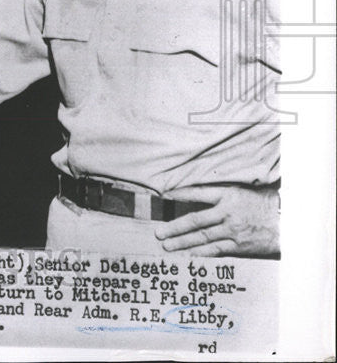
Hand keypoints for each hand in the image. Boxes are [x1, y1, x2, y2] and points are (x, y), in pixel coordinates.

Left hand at [154, 185, 279, 256]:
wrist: (287, 222)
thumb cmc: (261, 204)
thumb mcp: (240, 191)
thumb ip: (218, 194)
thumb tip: (191, 194)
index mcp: (227, 195)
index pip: (197, 193)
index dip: (179, 194)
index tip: (163, 195)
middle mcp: (228, 213)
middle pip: (195, 220)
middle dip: (175, 228)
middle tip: (158, 233)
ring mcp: (233, 231)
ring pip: (202, 238)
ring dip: (183, 243)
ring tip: (168, 246)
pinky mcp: (239, 246)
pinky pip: (216, 250)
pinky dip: (201, 253)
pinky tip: (188, 255)